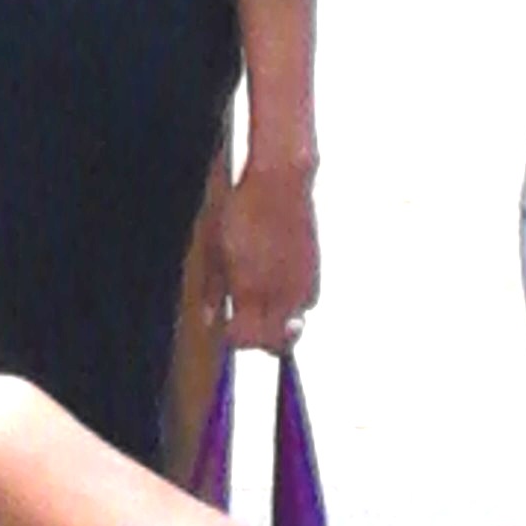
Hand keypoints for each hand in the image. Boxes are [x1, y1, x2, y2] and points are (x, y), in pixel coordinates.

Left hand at [206, 160, 318, 353]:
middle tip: (247, 326)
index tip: (228, 330)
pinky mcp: (314, 270)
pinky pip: (306, 303)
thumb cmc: (242, 209)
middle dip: (260, 341)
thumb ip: (212, 288)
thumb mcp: (214, 247)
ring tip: (264, 308)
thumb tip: (210, 318)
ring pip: (294, 326)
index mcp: (250, 289)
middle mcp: (280, 293)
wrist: (279, 182)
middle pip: (277, 343)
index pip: (246, 339)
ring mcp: (301, 283)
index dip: (235, 339)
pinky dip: (294, 305)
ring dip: (279, 325)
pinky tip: (280, 288)